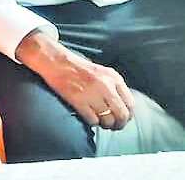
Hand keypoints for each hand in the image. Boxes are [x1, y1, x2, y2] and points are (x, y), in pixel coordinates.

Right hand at [16, 31, 133, 129]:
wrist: (57, 62)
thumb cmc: (77, 68)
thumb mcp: (102, 73)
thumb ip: (114, 87)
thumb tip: (121, 107)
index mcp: (114, 78)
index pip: (130, 104)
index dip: (128, 116)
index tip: (124, 120)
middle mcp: (106, 86)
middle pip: (121, 114)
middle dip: (119, 124)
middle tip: (114, 126)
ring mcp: (92, 93)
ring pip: (107, 119)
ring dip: (105, 125)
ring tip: (101, 123)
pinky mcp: (78, 100)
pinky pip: (92, 119)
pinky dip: (93, 122)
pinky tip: (89, 118)